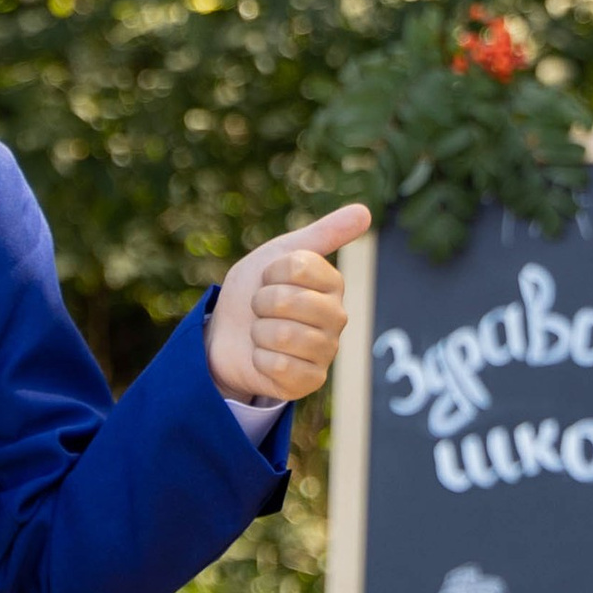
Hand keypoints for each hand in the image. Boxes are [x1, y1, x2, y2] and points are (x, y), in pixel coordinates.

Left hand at [208, 204, 371, 405]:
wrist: (225, 336)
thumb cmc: (255, 291)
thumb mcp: (281, 254)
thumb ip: (323, 233)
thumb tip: (366, 211)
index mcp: (333, 284)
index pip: (297, 266)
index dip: (270, 271)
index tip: (267, 279)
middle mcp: (337, 317)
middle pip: (289, 301)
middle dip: (261, 303)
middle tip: (261, 309)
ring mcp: (326, 351)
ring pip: (283, 334)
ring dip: (258, 333)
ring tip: (261, 333)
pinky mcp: (311, 381)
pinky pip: (280, 367)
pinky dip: (260, 360)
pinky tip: (263, 358)